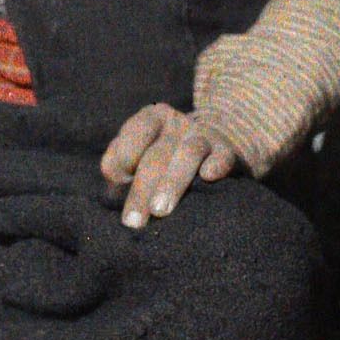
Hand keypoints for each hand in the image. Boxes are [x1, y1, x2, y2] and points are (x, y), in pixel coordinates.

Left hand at [100, 102, 240, 228]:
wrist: (217, 142)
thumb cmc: (166, 156)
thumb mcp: (142, 152)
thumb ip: (121, 163)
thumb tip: (111, 183)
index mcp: (152, 118)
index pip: (134, 132)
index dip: (123, 156)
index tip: (116, 182)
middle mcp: (177, 123)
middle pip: (156, 154)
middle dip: (142, 188)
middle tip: (133, 221)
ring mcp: (204, 135)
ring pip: (188, 153)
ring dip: (172, 182)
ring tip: (160, 210)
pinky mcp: (227, 150)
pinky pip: (223, 155)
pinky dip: (216, 164)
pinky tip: (208, 177)